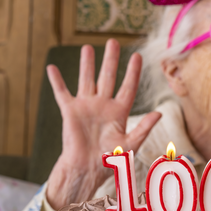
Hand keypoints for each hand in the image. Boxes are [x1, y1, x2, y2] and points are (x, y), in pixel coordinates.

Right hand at [45, 39, 161, 209]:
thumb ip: (144, 128)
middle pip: (108, 77)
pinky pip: (62, 93)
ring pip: (87, 80)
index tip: (137, 55)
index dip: (133, 72)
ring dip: (87, 64)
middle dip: (110, 60)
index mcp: (120, 112)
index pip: (128, 87)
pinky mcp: (70, 112)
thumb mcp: (130, 145)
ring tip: (87, 47)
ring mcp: (86, 106)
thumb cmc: (109, 161)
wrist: (86, 170)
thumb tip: (159, 113)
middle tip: (112, 41)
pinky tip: (52, 67)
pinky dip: (57, 81)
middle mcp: (103, 105)